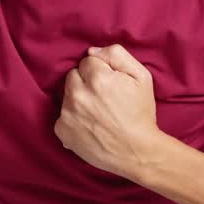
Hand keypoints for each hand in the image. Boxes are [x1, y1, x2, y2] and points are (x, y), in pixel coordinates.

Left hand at [54, 44, 164, 177]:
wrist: (138, 152)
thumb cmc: (141, 114)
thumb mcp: (141, 77)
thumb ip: (116, 55)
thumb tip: (92, 51)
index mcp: (97, 78)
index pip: (87, 61)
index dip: (101, 72)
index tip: (110, 85)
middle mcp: (79, 95)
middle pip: (73, 76)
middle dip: (86, 83)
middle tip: (102, 98)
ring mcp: (68, 114)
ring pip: (67, 95)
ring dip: (78, 100)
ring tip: (97, 113)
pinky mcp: (62, 131)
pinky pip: (62, 115)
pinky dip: (73, 119)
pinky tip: (89, 126)